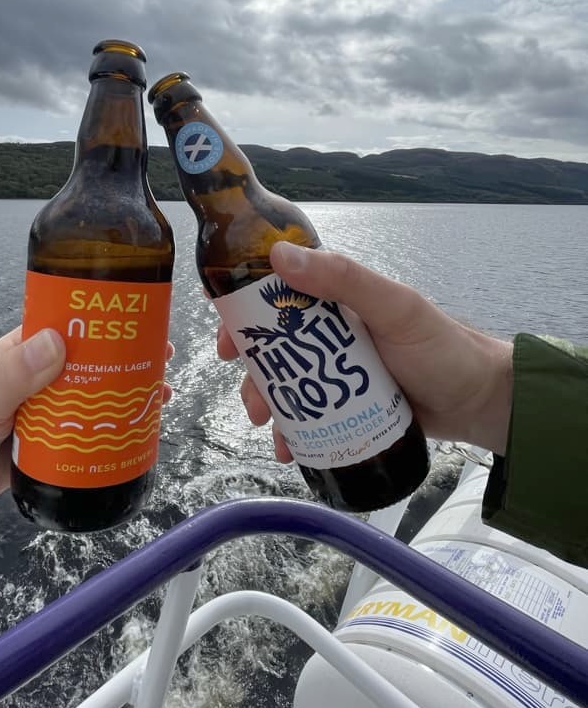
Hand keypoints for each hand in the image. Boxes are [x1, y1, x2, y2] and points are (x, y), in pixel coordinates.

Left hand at [0, 328, 173, 524]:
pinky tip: (133, 437)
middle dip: (127, 360)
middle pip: (89, 364)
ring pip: (91, 402)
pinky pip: (82, 439)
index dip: (104, 321)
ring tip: (159, 399)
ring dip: (124, 399)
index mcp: (17, 353)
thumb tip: (58, 341)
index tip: (140, 319)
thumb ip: (14, 372)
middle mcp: (33, 379)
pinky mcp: (43, 450)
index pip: (68, 326)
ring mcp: (40, 415)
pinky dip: (108, 437)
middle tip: (164, 361)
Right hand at [217, 242, 512, 459]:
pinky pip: (307, 419)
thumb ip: (343, 279)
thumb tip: (279, 257)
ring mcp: (336, 373)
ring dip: (266, 404)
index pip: (278, 294)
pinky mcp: (346, 409)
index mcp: (337, 300)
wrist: (482, 405)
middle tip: (247, 396)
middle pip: (273, 347)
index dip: (244, 310)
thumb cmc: (441, 348)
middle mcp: (331, 334)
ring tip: (267, 427)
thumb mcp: (394, 308)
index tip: (224, 334)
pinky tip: (287, 450)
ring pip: (285, 385)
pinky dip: (291, 434)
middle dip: (251, 371)